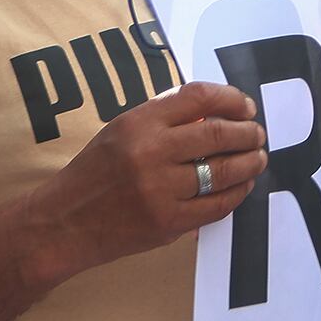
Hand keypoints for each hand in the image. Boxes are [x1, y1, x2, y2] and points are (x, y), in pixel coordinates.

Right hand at [33, 81, 265, 272]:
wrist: (62, 223)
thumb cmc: (93, 172)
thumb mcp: (120, 131)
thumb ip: (163, 120)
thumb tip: (216, 113)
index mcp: (138, 123)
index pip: (198, 97)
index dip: (231, 99)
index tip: (246, 107)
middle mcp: (150, 152)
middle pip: (219, 134)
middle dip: (248, 133)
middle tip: (258, 135)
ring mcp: (161, 190)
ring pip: (224, 171)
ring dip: (250, 163)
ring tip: (258, 158)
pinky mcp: (168, 223)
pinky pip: (217, 205)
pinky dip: (237, 194)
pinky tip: (242, 186)